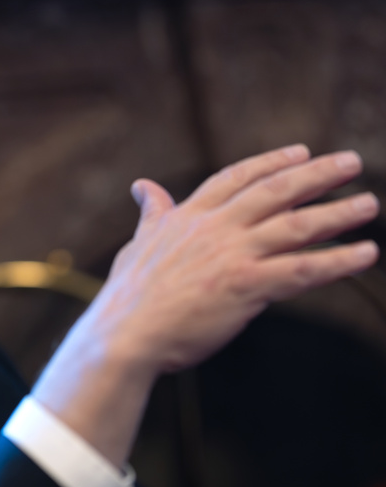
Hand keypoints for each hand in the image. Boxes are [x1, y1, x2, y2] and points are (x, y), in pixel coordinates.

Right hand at [32, 145, 378, 466]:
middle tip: (351, 162)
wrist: (125, 334)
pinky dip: (337, 261)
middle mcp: (214, 228)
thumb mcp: (138, 243)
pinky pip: (301, 270)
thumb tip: (143, 186)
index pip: (236, 177)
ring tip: (369, 204)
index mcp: (188, 216)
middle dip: (316, 174)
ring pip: (295, 226)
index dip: (271, 162)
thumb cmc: (128, 296)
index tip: (300, 151)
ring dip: (337, 213)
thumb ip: (153, 213)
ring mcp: (232, 255)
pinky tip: (365, 254)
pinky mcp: (246, 286)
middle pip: (275, 191)